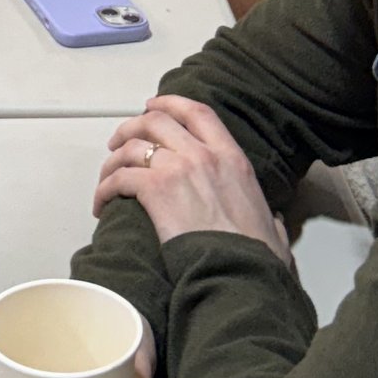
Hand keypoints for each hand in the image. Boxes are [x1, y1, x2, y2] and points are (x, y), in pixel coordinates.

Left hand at [92, 97, 289, 257]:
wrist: (240, 274)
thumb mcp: (272, 228)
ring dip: (114, 159)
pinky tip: (101, 204)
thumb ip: (271, 220)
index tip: (153, 105)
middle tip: (120, 141)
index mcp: (233, 159)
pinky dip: (105, 188)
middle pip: (156, 121)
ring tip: (107, 174)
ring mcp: (178, 169)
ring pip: (133, 146)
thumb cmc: (256, 258)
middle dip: (133, 126)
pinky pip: (120, 178)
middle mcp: (204, 155)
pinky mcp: (155, 190)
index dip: (171, 103)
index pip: (199, 113)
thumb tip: (275, 224)